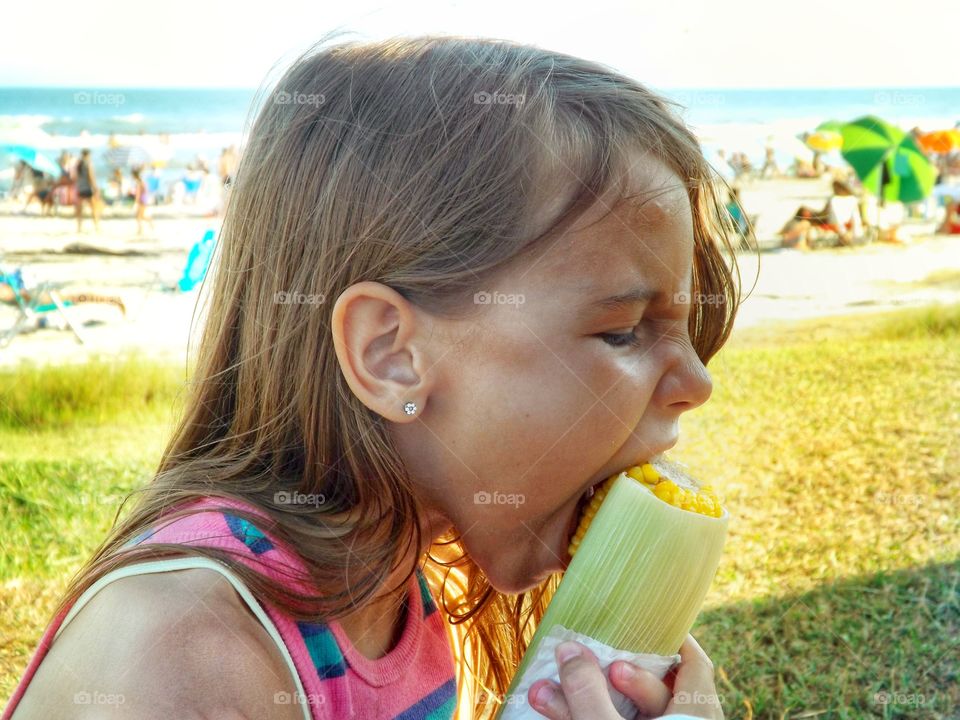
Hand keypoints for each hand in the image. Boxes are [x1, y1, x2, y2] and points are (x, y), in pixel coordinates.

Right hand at [527, 634, 722, 719]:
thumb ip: (587, 693)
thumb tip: (568, 648)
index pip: (695, 666)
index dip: (673, 639)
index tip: (645, 621)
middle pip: (656, 693)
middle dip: (608, 675)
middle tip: (584, 666)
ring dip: (585, 704)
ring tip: (544, 695)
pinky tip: (555, 719)